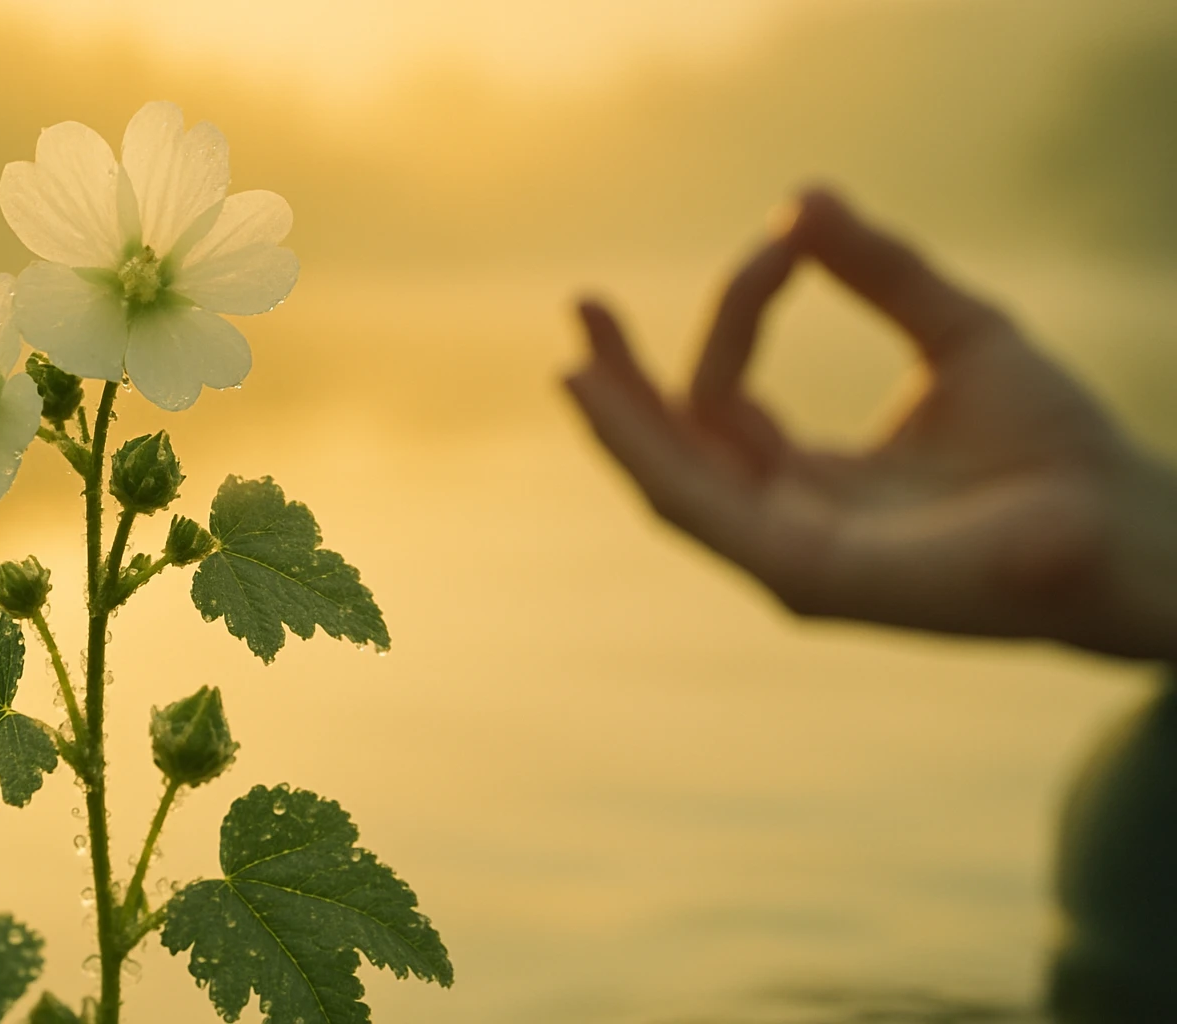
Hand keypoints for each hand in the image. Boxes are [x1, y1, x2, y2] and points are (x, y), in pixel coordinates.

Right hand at [566, 187, 1176, 661]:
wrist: (1127, 523)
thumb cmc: (1057, 446)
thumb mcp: (956, 333)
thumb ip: (881, 272)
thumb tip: (801, 199)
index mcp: (813, 485)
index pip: (732, 402)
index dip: (741, 313)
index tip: (784, 239)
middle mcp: (788, 526)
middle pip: (676, 453)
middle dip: (622, 384)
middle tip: (583, 307)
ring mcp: (789, 559)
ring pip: (670, 484)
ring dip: (617, 417)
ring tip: (577, 352)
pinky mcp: (802, 575)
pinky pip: (697, 508)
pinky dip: (645, 450)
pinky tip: (608, 397)